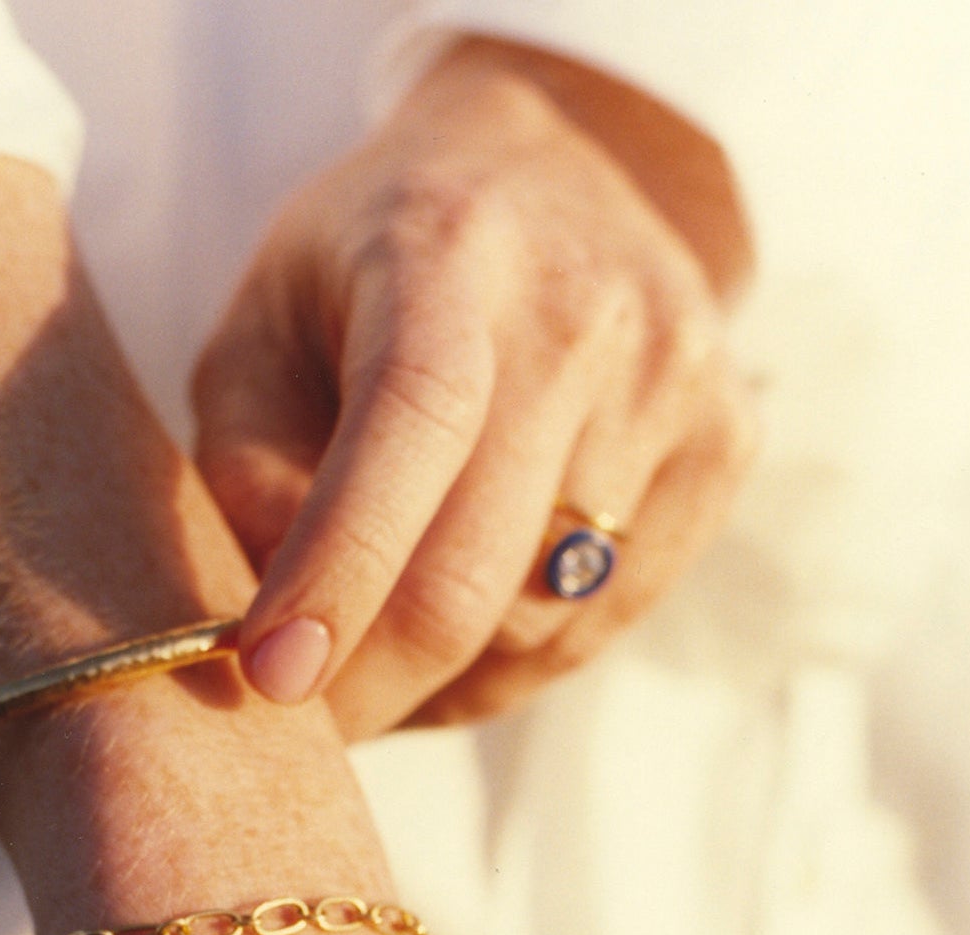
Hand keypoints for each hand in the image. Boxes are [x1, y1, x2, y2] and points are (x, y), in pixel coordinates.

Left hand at [192, 37, 757, 739]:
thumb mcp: (264, 328)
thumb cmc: (373, 273)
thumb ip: (245, 468)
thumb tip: (279, 628)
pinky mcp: (724, 444)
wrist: (563, 171)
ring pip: (540, 620)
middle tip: (313, 726)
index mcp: (447, 254)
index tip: (275, 680)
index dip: (341, 568)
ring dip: (443, 679)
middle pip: (480, 566)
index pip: (410, 425)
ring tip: (382, 653)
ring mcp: (674, 381)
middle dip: (378, 681)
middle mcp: (583, 312)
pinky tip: (468, 632)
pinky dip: (518, 661)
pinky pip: (604, 620)